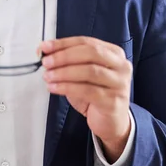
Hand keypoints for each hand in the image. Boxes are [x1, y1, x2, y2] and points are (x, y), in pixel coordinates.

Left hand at [38, 37, 131, 162]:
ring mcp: (119, 83)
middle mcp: (120, 66)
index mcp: (114, 53)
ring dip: (64, 72)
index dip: (64, 43)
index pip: (86, 42)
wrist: (111, 122)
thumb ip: (68, 62)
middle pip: (91, 53)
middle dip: (64, 56)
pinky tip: (54, 87)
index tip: (45, 47)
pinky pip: (87, 91)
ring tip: (48, 76)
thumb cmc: (96, 95)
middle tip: (46, 62)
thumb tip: (45, 52)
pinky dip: (67, 87)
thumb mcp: (82, 75)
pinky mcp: (113, 101)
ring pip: (89, 71)